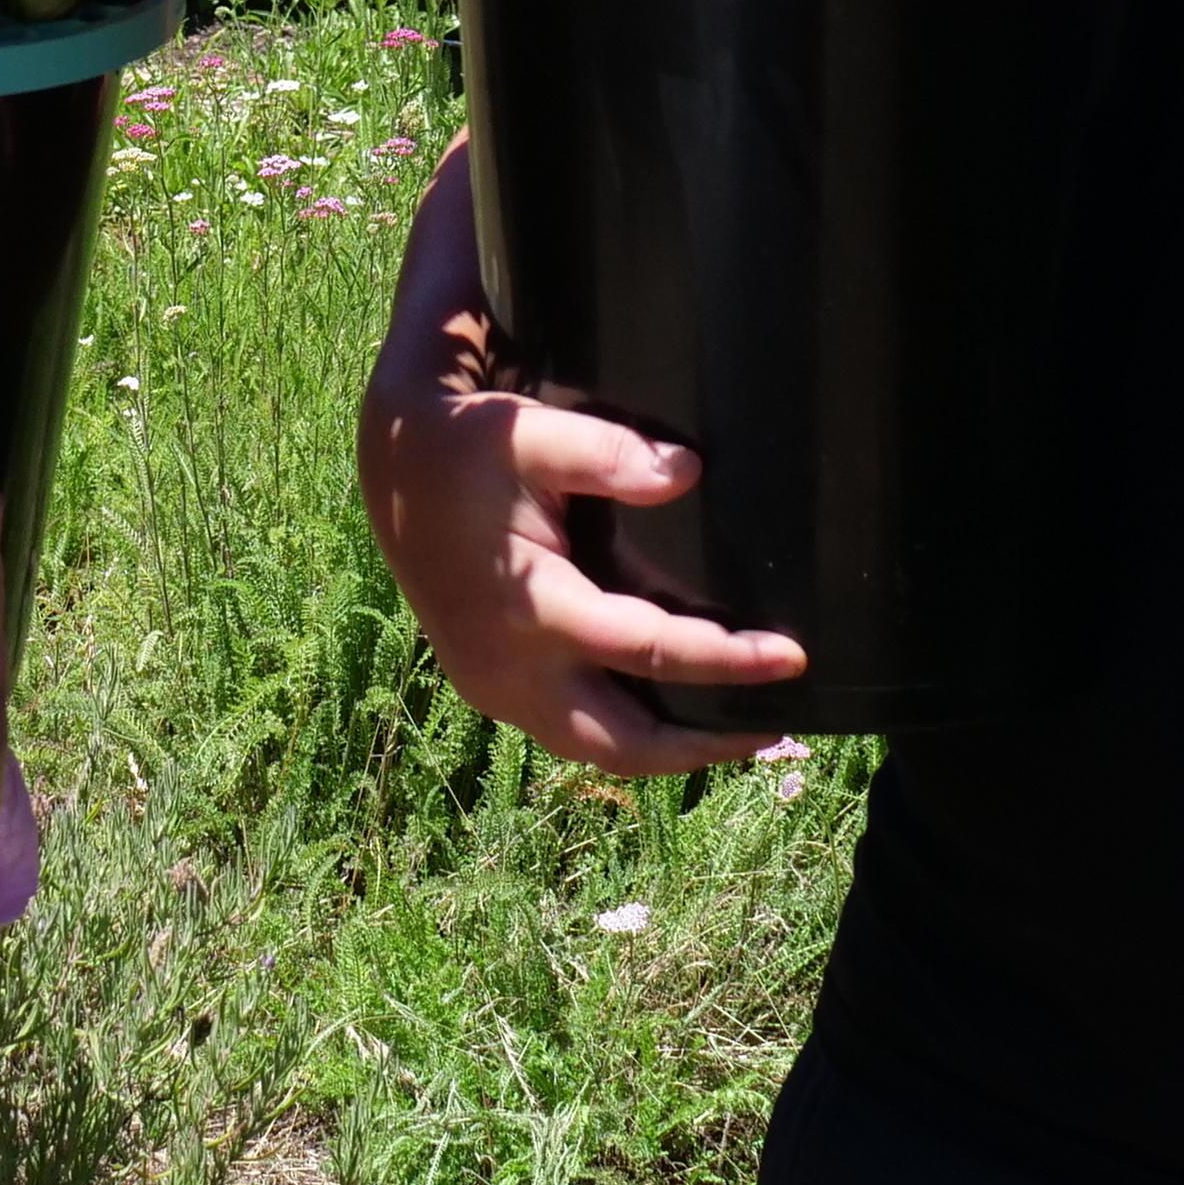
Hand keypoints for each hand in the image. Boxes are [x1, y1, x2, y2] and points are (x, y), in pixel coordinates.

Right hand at [357, 144, 802, 776]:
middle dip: (706, 746)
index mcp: (533, 610)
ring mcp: (496, 687)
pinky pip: (571, 731)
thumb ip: (608, 452)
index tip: (793, 656)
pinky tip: (669, 709)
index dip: (728, 660)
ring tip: (738, 731)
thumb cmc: (467, 445)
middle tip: (779, 727)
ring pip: (598, 750)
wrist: (390, 464)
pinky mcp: (491, 685)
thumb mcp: (530, 434)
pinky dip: (627, 732)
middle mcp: (513, 670)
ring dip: (668, 749)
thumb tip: (689, 472)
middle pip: (628, 745)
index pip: (650, 651)